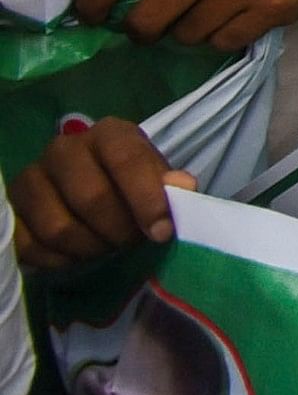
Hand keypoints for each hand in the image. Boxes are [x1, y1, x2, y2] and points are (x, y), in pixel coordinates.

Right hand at [10, 118, 193, 268]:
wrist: (86, 196)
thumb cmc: (128, 186)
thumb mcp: (154, 180)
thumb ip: (169, 184)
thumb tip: (184, 187)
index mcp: (107, 134)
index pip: (127, 159)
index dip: (147, 199)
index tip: (162, 232)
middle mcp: (64, 148)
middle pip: (91, 197)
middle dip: (118, 230)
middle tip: (131, 242)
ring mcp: (31, 178)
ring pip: (58, 228)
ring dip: (90, 248)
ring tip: (106, 248)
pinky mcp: (10, 210)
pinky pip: (29, 246)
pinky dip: (59, 260)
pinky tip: (76, 256)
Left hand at [74, 0, 297, 49]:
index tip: (89, 15)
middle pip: (149, 17)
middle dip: (142, 31)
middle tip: (148, 31)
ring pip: (187, 35)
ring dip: (190, 34)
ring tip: (210, 16)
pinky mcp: (271, 9)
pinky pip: (222, 43)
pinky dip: (222, 39)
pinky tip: (238, 20)